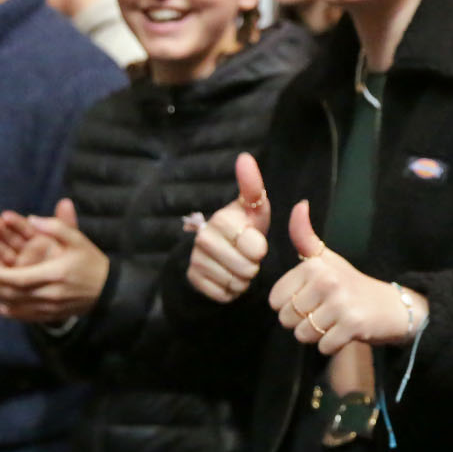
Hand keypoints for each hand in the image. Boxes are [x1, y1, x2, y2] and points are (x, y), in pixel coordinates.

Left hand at [0, 200, 109, 322]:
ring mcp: (50, 308)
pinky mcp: (51, 315)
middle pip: (13, 294)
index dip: (0, 274)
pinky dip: (11, 311)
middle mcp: (50, 294)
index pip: (21, 278)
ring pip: (16, 306)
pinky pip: (26, 316)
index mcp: (56, 274)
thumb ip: (57, 227)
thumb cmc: (91, 262)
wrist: (109, 290)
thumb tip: (31, 219)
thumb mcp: (78, 239)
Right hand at [187, 153, 271, 301]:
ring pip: (236, 283)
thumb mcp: (254, 210)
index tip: (254, 242)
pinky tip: (226, 278)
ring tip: (237, 267)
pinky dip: (230, 291)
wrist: (219, 256)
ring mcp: (195, 259)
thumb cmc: (244, 229)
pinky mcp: (193, 279)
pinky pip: (224, 294)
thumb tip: (245, 157)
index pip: (255, 247)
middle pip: (247, 267)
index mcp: (221, 219)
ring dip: (243, 280)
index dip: (259, 249)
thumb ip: (252, 187)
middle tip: (246, 257)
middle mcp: (203, 237)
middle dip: (253, 266)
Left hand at [267, 200, 426, 354]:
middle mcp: (327, 281)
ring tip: (333, 322)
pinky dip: (331, 345)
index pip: (275, 299)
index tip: (310, 298)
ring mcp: (340, 304)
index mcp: (314, 265)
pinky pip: (323, 346)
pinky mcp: (352, 325)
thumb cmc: (351, 283)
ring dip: (316, 335)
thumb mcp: (326, 259)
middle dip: (302, 322)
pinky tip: (344, 332)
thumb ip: (305, 236)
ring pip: (303, 334)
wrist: (391, 306)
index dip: (289, 304)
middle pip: (287, 319)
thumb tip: (299, 204)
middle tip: (324, 313)